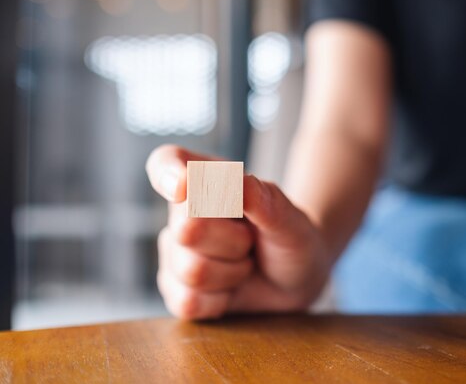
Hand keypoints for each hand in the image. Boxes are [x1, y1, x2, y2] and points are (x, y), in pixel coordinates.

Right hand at [145, 145, 331, 318]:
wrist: (297, 280)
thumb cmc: (291, 238)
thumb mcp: (288, 218)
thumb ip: (261, 198)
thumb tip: (232, 179)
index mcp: (205, 180)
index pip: (167, 162)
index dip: (167, 173)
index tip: (185, 188)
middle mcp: (183, 214)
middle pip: (188, 229)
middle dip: (234, 242)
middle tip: (252, 241)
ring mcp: (175, 253)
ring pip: (192, 270)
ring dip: (233, 273)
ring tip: (246, 264)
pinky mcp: (176, 291)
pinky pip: (188, 302)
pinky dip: (221, 301)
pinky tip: (231, 290)